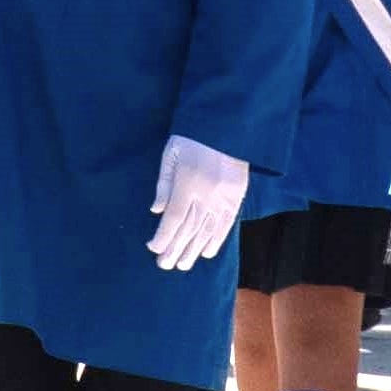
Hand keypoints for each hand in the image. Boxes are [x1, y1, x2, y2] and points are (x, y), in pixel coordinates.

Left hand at [145, 135, 247, 272]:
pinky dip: (216, 240)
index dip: (163, 237)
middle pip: (188, 229)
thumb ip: (163, 184)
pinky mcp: (237, 197)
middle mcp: (206, 194)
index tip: (153, 248)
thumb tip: (156, 211)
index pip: (173, 219)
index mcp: (187, 182)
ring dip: (193, 250)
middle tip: (165, 265)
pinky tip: (207, 253)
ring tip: (183, 264)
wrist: (226, 125)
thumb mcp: (170, 154)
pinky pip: (226, 224)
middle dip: (175, 249)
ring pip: (207, 231)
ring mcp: (223, 197)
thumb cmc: (192, 138)